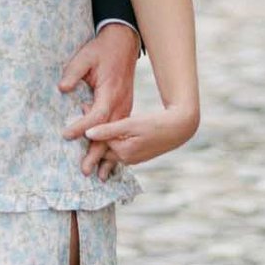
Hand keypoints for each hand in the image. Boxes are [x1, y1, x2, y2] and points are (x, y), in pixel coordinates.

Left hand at [61, 21, 141, 180]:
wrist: (124, 43)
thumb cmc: (102, 50)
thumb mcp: (86, 55)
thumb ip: (73, 72)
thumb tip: (62, 88)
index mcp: (111, 92)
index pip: (96, 115)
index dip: (81, 127)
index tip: (66, 135)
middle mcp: (121, 103)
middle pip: (108, 133)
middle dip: (96, 153)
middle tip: (84, 170)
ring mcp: (126, 108)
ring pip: (117, 137)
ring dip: (107, 156)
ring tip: (99, 176)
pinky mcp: (126, 109)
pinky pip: (120, 132)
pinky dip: (115, 148)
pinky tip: (109, 163)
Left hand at [76, 95, 199, 171]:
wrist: (180, 127)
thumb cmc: (156, 123)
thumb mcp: (131, 124)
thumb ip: (108, 130)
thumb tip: (87, 133)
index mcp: (123, 152)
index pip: (99, 140)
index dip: (90, 123)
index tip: (83, 105)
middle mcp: (126, 159)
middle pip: (102, 146)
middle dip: (93, 132)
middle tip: (85, 111)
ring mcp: (132, 158)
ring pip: (110, 147)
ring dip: (102, 135)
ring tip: (94, 118)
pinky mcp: (138, 153)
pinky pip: (119, 147)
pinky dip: (112, 138)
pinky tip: (108, 127)